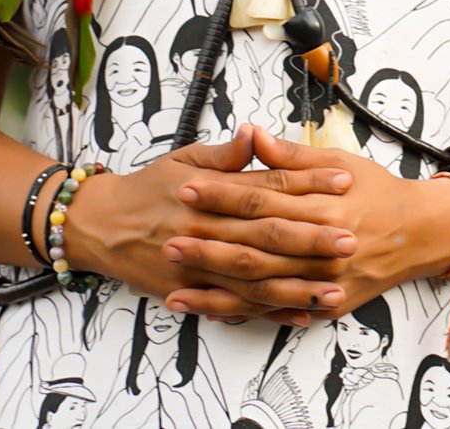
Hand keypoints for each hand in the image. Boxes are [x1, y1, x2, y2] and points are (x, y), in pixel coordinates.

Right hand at [64, 128, 355, 324]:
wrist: (99, 224)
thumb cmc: (149, 188)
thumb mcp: (184, 160)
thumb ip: (225, 155)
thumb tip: (254, 135)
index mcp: (211, 191)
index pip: (268, 186)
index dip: (308, 185)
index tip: (344, 182)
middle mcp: (206, 228)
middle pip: (266, 234)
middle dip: (310, 239)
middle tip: (350, 240)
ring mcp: (197, 264)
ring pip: (254, 277)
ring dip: (297, 284)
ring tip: (335, 288)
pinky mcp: (189, 290)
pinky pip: (233, 305)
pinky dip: (268, 311)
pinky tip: (299, 314)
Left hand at [162, 127, 449, 319]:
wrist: (420, 233)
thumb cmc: (379, 192)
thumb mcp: (340, 162)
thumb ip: (290, 156)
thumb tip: (249, 134)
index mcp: (323, 204)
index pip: (262, 200)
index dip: (221, 194)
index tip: (186, 188)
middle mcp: (322, 245)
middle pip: (255, 246)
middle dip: (208, 244)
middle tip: (167, 239)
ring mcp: (323, 279)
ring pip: (259, 286)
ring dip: (214, 286)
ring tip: (174, 284)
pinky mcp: (323, 303)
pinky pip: (275, 310)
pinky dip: (239, 312)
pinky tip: (208, 310)